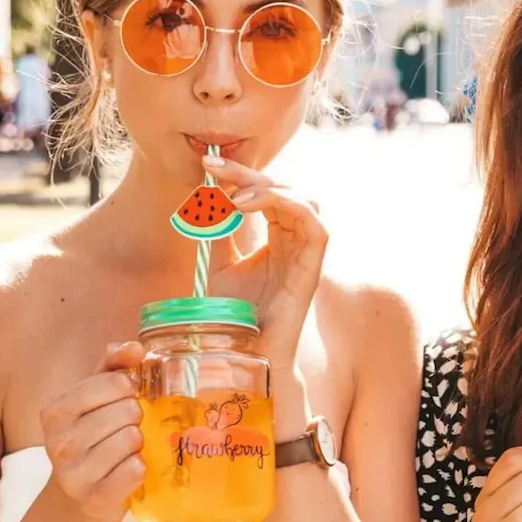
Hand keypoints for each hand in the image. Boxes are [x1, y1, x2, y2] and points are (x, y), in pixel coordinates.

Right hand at [39, 342, 146, 521]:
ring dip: (138, 444)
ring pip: (133, 438)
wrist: (79, 496)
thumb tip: (136, 347)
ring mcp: (75, 473)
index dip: (129, 389)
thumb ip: (113, 365)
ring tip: (123, 450)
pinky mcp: (95, 498)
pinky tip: (126, 470)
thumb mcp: (94, 397)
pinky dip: (140, 468)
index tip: (124, 398)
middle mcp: (59, 442)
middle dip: (135, 418)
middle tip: (123, 428)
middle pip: (128, 410)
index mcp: (56, 411)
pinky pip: (136, 469)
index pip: (115, 382)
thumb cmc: (92, 436)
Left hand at [202, 155, 327, 434]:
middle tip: (213, 168)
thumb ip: (217, 232)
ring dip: (268, 188)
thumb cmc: (233, 318)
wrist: (242, 355)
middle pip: (285, 190)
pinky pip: (315, 225)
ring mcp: (307, 256)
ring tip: (232, 195)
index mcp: (277, 240)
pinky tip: (248, 208)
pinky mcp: (313, 268)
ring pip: (305, 200)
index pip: (267, 195)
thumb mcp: (217, 265)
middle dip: (249, 174)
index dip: (241, 176)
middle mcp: (295, 243)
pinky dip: (286, 205)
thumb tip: (206, 198)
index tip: (207, 167)